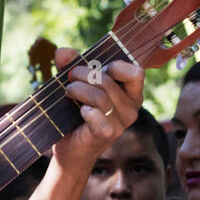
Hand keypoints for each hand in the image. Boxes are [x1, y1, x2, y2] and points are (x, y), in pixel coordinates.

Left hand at [48, 46, 144, 171]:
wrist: (70, 147)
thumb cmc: (77, 113)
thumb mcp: (76, 83)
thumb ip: (71, 65)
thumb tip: (63, 51)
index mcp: (131, 93)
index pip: (136, 72)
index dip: (115, 66)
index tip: (97, 67)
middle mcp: (131, 108)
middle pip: (109, 82)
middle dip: (84, 74)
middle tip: (70, 77)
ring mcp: (121, 123)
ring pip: (100, 97)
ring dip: (79, 90)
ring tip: (68, 91)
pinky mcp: (107, 134)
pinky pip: (97, 115)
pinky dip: (85, 110)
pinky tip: (80, 111)